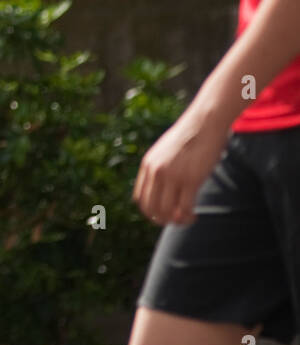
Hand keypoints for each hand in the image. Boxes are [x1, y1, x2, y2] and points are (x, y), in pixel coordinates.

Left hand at [132, 108, 230, 226]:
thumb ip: (159, 167)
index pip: (140, 199)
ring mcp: (173, 176)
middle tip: (176, 220)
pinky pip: (185, 208)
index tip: (163, 214)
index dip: (150, 211)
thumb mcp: (164, 151)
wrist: (204, 123)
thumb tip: (161, 186)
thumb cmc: (188, 137)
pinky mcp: (191, 179)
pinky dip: (188, 217)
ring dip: (177, 221)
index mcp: (147, 165)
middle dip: (162, 220)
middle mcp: (156, 172)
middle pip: (151, 208)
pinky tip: (195, 215)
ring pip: (167, 212)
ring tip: (187, 219)